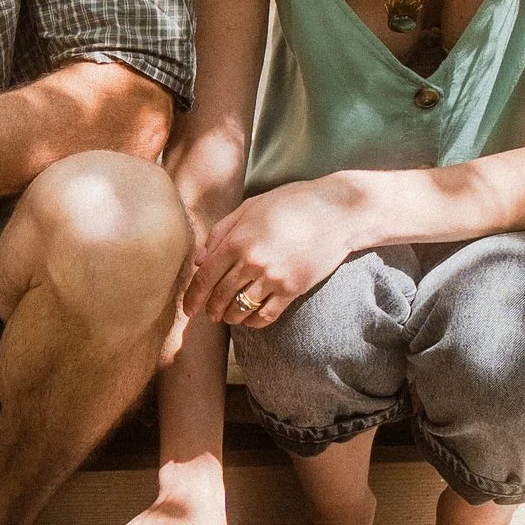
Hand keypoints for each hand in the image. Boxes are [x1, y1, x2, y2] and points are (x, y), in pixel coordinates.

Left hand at [183, 182, 361, 332]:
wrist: (337, 212)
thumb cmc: (292, 203)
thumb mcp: (251, 207)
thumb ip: (222, 232)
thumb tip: (200, 260)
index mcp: (238, 240)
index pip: (205, 277)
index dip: (193, 296)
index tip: (187, 309)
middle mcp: (252, 262)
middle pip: (220, 296)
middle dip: (210, 309)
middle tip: (208, 315)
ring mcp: (273, 277)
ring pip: (241, 309)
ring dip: (230, 317)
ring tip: (227, 317)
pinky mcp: (293, 289)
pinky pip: (266, 315)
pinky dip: (254, 321)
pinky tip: (249, 319)